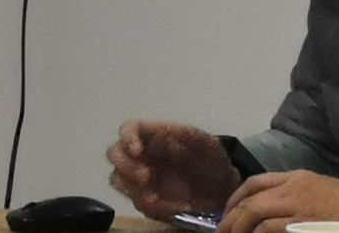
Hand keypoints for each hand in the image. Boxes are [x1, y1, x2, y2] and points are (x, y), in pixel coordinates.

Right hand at [105, 119, 237, 220]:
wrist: (223, 191)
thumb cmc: (212, 161)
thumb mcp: (207, 143)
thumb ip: (188, 135)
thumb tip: (166, 132)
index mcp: (152, 135)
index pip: (129, 128)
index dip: (127, 137)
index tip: (137, 151)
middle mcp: (141, 155)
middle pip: (114, 154)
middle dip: (126, 167)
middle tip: (146, 179)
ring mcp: (141, 179)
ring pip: (118, 181)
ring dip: (134, 191)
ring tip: (158, 200)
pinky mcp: (147, 200)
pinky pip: (139, 205)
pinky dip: (156, 209)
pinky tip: (177, 209)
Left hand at [217, 169, 338, 232]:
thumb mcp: (319, 187)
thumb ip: (296, 193)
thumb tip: (275, 208)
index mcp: (295, 178)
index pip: (256, 182)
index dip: (237, 196)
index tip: (228, 210)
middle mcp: (290, 190)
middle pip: (250, 200)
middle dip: (232, 216)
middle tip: (221, 230)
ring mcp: (294, 208)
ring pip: (254, 215)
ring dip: (238, 228)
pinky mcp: (300, 226)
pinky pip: (269, 230)